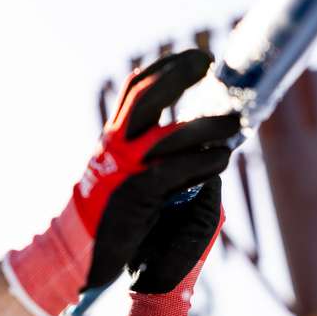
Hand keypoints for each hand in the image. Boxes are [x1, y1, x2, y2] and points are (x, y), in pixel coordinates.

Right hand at [3, 50, 239, 315]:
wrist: (82, 257)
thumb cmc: (111, 220)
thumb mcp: (126, 177)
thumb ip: (151, 157)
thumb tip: (191, 140)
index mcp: (114, 139)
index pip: (136, 89)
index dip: (166, 68)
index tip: (196, 59)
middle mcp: (115, 147)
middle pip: (144, 96)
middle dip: (177, 74)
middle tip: (208, 63)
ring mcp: (123, 169)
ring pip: (167, 133)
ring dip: (206, 125)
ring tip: (234, 121)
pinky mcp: (135, 195)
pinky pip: (175, 170)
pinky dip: (203, 161)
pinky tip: (222, 156)